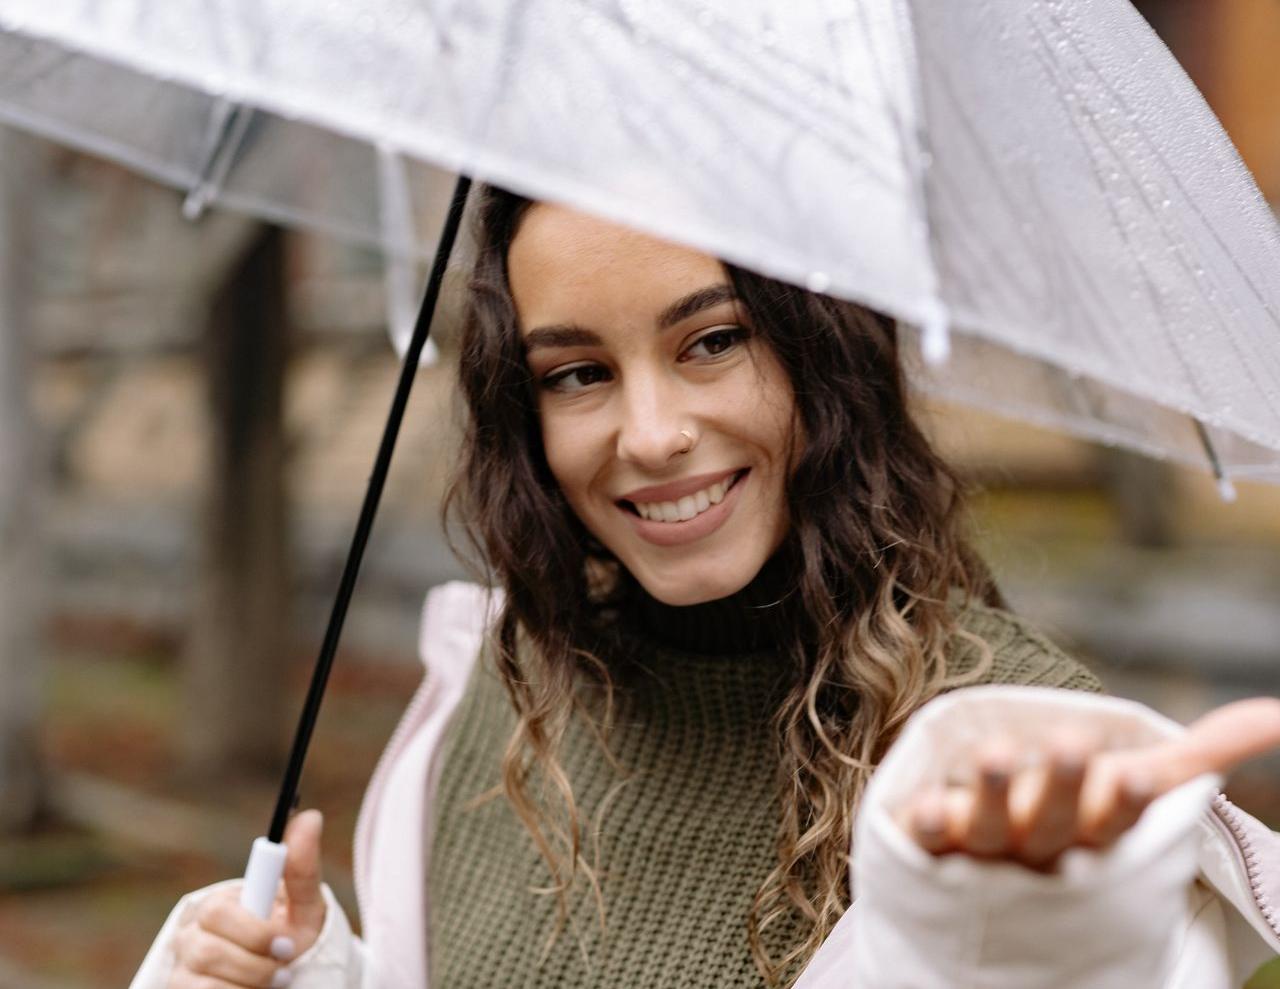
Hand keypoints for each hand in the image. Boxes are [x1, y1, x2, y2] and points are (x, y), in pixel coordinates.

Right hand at [168, 809, 326, 987]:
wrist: (287, 979)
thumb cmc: (292, 937)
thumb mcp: (304, 907)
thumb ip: (302, 869)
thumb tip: (311, 817)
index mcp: (218, 906)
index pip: (218, 912)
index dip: (255, 932)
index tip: (288, 946)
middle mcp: (192, 935)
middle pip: (206, 951)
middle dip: (254, 964)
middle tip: (286, 971)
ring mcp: (182, 970)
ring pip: (203, 982)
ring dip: (249, 984)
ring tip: (275, 983)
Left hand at [895, 697, 1279, 870]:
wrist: (990, 885)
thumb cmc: (1075, 821)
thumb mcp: (1134, 786)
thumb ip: (1201, 754)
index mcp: (1094, 833)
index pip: (1119, 818)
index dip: (1129, 799)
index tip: (1141, 773)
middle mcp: (1040, 846)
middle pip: (1054, 821)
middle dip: (1065, 786)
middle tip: (1073, 741)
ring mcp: (982, 849)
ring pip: (987, 827)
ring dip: (991, 793)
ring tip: (996, 752)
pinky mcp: (930, 842)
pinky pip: (924, 835)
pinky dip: (924, 821)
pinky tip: (922, 803)